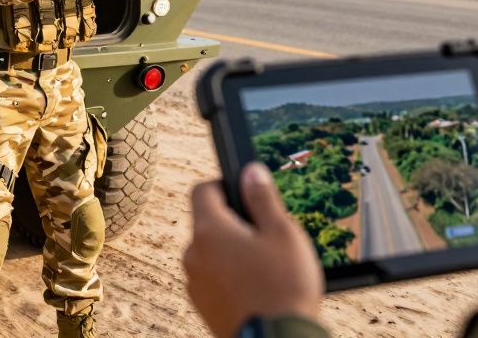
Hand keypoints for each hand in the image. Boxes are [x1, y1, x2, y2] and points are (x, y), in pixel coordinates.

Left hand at [183, 163, 323, 336]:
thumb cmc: (283, 288)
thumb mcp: (283, 234)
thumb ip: (263, 199)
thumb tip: (251, 172)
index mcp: (210, 231)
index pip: (202, 190)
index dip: (223, 185)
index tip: (245, 194)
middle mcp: (193, 255)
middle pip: (207, 224)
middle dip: (233, 223)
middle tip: (265, 236)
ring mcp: (195, 283)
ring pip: (210, 253)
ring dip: (231, 252)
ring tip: (265, 267)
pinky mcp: (202, 306)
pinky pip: (212, 278)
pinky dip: (229, 276)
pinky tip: (256, 287)